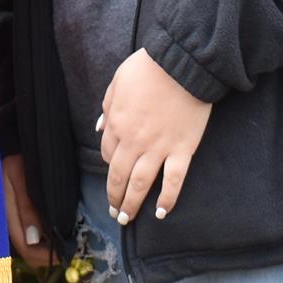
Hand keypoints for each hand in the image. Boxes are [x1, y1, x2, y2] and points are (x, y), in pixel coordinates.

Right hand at [1, 153, 54, 267]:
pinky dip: (40, 236)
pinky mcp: (12, 214)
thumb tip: (35, 239)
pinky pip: (26, 233)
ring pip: (26, 244)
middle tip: (66, 249)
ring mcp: (7, 218)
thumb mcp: (20, 177)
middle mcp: (4, 221)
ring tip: (61, 239)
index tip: (65, 253)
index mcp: (5, 214)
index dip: (46, 256)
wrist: (4, 145)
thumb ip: (27, 207)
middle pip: (25, 251)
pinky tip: (50, 229)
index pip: (25, 249)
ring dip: (44, 246)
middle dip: (46, 255)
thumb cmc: (12, 157)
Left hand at [98, 48, 211, 222]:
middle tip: (114, 211)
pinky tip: (161, 213)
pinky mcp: (182, 150)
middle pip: (119, 175)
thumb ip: (108, 106)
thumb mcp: (118, 81)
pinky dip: (167, 199)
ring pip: (141, 184)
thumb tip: (100, 127)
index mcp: (117, 123)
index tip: (114, 170)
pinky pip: (173, 180)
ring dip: (132, 204)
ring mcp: (158, 148)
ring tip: (127, 219)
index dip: (109, 163)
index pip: (108, 153)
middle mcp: (134, 140)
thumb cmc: (149, 68)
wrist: (182, 63)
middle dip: (114, 196)